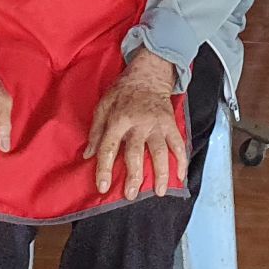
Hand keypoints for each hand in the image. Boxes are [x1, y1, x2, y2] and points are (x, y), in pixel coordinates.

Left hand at [85, 51, 186, 199]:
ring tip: (159, 191)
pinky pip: (178, 143)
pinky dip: (181, 160)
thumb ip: (95, 131)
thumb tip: (88, 155)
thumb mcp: (103, 105)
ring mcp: (156, 124)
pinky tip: (180, 176)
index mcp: (118, 119)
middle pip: (135, 153)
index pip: (108, 147)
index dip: (104, 168)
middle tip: (131, 194)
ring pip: (159, 151)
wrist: (148, 74)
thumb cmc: (123, 92)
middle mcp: (138, 123)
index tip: (102, 187)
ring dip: (160, 173)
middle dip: (133, 176)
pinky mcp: (170, 123)